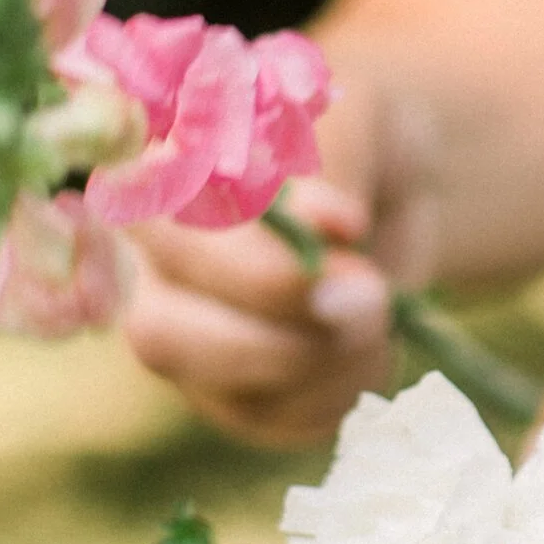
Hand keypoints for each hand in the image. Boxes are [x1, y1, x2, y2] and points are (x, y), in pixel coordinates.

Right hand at [120, 76, 438, 445]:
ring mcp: (185, 338)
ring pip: (210, 386)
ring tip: (382, 314)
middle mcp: (151, 266)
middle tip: (373, 294)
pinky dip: (340, 393)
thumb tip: (329, 221)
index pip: (157, 228)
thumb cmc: (360, 142)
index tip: (350, 229)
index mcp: (157, 179)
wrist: (392, 193)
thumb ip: (334, 164)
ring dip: (315, 365)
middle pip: (161, 332)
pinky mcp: (233, 395)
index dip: (247, 252)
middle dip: (278, 328)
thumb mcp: (359, 123)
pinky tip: (374, 346)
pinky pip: (273, 420)